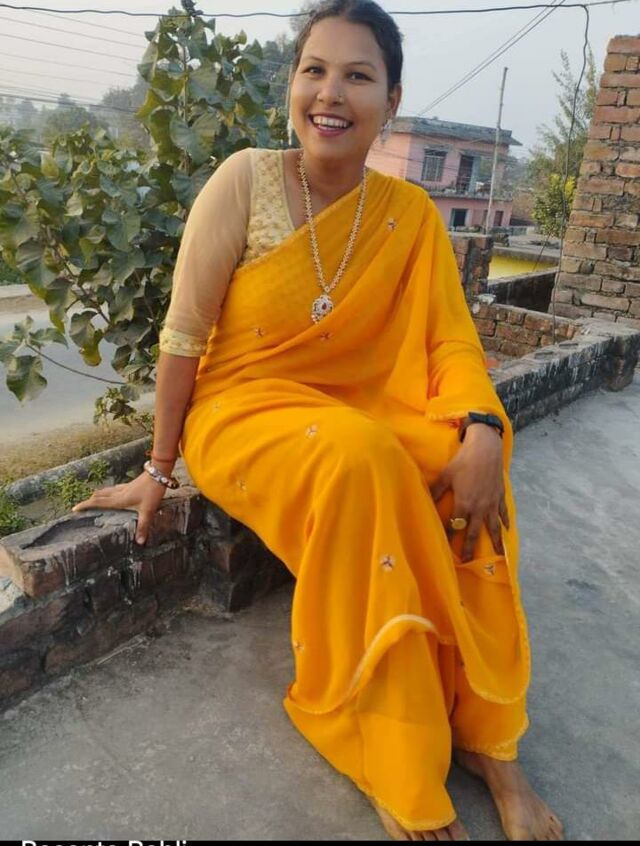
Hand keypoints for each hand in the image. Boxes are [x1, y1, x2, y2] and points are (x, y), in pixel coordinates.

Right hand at [71, 470, 168, 544]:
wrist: (159, 473)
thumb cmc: (152, 491)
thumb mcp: (148, 511)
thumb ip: (143, 526)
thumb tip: (139, 542)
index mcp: (119, 500)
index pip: (98, 502)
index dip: (86, 505)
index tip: (74, 508)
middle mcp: (119, 493)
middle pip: (100, 496)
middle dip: (90, 501)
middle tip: (82, 506)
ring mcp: (124, 487)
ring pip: (107, 491)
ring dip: (98, 495)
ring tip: (93, 499)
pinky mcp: (130, 485)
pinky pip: (115, 489)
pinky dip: (109, 492)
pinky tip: (114, 493)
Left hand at [430, 423, 509, 561]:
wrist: (486, 448)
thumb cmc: (463, 460)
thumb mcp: (446, 475)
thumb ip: (436, 490)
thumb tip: (424, 500)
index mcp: (464, 503)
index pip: (455, 526)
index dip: (449, 537)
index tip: (445, 549)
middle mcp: (479, 508)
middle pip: (474, 532)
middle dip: (470, 548)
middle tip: (468, 562)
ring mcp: (492, 503)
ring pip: (493, 527)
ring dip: (494, 542)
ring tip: (497, 555)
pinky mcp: (500, 496)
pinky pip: (503, 513)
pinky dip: (505, 522)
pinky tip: (507, 530)